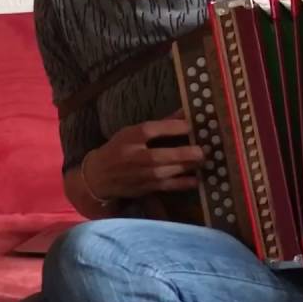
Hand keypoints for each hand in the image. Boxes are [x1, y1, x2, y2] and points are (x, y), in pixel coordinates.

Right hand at [82, 112, 203, 201]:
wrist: (98, 176)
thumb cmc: (119, 149)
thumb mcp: (132, 132)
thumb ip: (160, 124)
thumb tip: (185, 113)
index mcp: (129, 137)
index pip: (150, 130)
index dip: (171, 127)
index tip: (190, 124)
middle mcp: (133, 156)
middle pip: (159, 155)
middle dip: (183, 153)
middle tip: (203, 149)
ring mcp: (139, 174)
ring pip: (165, 172)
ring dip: (186, 167)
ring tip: (204, 161)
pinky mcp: (144, 188)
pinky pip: (166, 186)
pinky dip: (182, 184)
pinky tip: (196, 179)